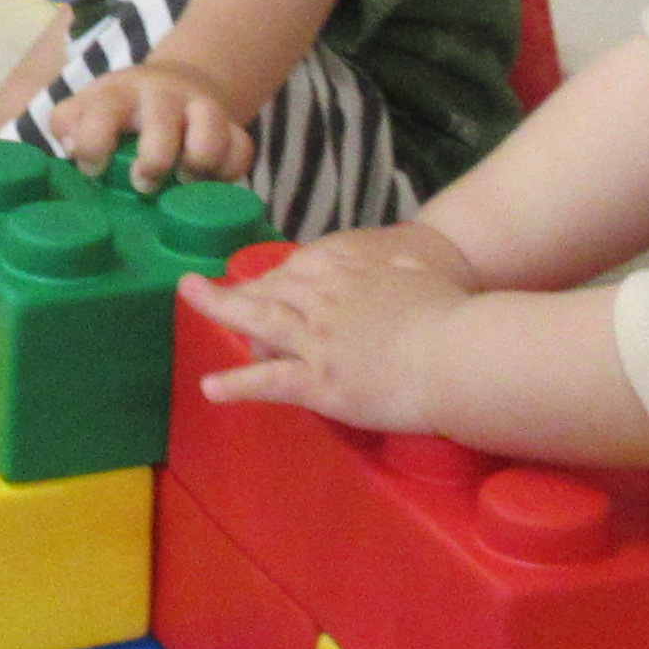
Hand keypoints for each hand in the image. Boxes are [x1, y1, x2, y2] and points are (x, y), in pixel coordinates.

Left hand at [35, 52, 256, 194]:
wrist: (177, 82)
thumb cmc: (122, 108)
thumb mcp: (87, 106)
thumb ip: (68, 124)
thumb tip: (72, 148)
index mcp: (120, 94)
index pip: (102, 112)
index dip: (94, 145)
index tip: (93, 170)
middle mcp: (163, 97)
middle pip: (162, 124)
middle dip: (153, 161)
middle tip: (144, 184)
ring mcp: (201, 109)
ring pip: (211, 134)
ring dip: (197, 165)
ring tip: (183, 182)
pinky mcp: (232, 127)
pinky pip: (241, 150)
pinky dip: (228, 172)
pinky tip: (208, 182)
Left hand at [186, 226, 491, 433]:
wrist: (458, 353)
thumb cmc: (452, 314)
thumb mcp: (421, 272)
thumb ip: (400, 267)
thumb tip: (400, 259)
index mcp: (350, 271)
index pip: (298, 267)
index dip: (275, 276)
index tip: (260, 281)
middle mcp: (325, 299)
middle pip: (270, 288)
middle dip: (233, 287)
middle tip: (198, 285)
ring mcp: (318, 340)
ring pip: (258, 319)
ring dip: (218, 308)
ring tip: (189, 300)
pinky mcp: (320, 381)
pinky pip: (269, 381)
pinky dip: (237, 384)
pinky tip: (210, 389)